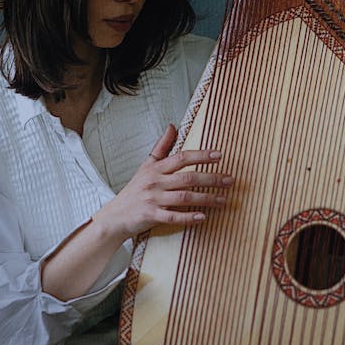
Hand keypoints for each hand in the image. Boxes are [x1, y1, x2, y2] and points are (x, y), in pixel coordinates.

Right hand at [99, 124, 233, 240]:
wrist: (115, 216)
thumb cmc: (134, 190)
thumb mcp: (146, 166)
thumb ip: (161, 147)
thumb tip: (173, 126)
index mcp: (155, 169)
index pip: (181, 158)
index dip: (201, 156)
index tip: (219, 155)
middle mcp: (155, 182)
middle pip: (187, 178)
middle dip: (211, 178)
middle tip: (230, 180)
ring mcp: (153, 199)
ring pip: (184, 198)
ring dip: (206, 199)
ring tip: (223, 200)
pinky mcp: (151, 216)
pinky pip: (172, 217)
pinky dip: (188, 218)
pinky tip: (203, 217)